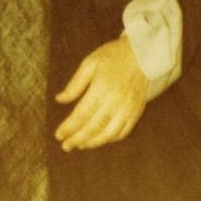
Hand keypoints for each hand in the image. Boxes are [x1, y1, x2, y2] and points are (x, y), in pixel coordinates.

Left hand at [54, 34, 148, 151]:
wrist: (142, 54)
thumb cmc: (113, 56)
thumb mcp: (89, 63)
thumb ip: (75, 84)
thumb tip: (60, 99)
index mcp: (101, 89)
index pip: (81, 115)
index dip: (69, 127)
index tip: (58, 135)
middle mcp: (115, 102)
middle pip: (93, 127)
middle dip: (77, 139)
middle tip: (65, 146)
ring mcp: (127, 109)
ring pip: (108, 134)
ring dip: (92, 143)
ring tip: (79, 145)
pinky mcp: (136, 112)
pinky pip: (123, 132)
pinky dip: (110, 139)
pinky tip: (99, 139)